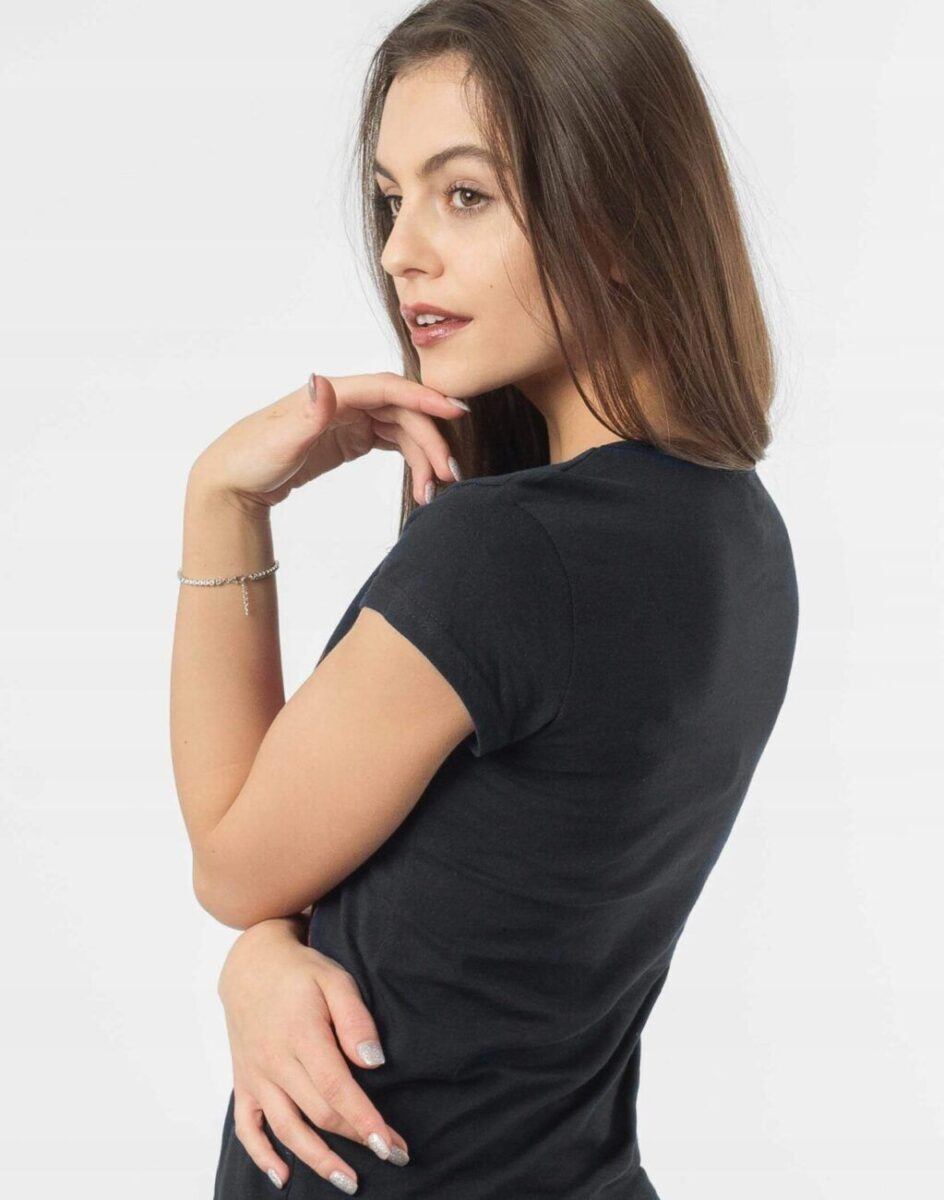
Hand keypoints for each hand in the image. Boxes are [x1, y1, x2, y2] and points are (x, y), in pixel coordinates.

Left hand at [191, 371, 470, 511]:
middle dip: (430, 442)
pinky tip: (421, 483)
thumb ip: (307, 414)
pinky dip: (410, 461)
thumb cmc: (249, 459)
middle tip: (449, 477)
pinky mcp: (350, 440)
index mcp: (332, 393)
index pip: (388, 389)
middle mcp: (345, 401)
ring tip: (433, 492)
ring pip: (402, 430)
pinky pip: (392, 442)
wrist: (232, 483)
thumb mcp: (277, 440)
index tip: (456, 414)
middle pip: (402, 413)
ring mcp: (349, 420)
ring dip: (423, 457)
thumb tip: (324, 382)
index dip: (424, 399)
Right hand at [217, 915, 409, 1189]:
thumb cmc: (300, 972)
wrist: (250, 964)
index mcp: (302, 1036)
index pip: (337, 1089)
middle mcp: (276, 1062)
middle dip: (357, 1140)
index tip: (391, 1145)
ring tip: (349, 1181)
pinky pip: (247, 1127)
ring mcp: (257, 1075)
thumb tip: (374, 1063)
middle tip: (393, 1155)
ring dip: (318, 1160)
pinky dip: (262, 1155)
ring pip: (286, 1129)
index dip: (365, 1121)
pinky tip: (283, 1176)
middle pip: (318, 1114)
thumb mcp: (335, 979)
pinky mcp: (244, 1082)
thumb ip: (355, 1020)